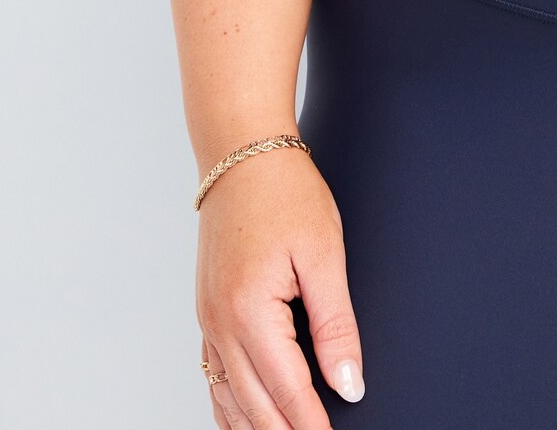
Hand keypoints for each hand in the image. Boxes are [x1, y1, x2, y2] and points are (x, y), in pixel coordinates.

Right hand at [195, 145, 364, 425]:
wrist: (242, 154)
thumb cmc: (285, 194)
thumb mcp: (325, 254)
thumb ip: (336, 325)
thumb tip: (349, 383)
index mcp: (250, 313)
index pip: (288, 392)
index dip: (313, 426)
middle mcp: (220, 325)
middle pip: (255, 407)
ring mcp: (207, 322)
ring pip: (229, 400)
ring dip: (256, 428)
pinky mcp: (206, 314)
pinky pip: (214, 377)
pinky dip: (231, 408)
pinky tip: (248, 421)